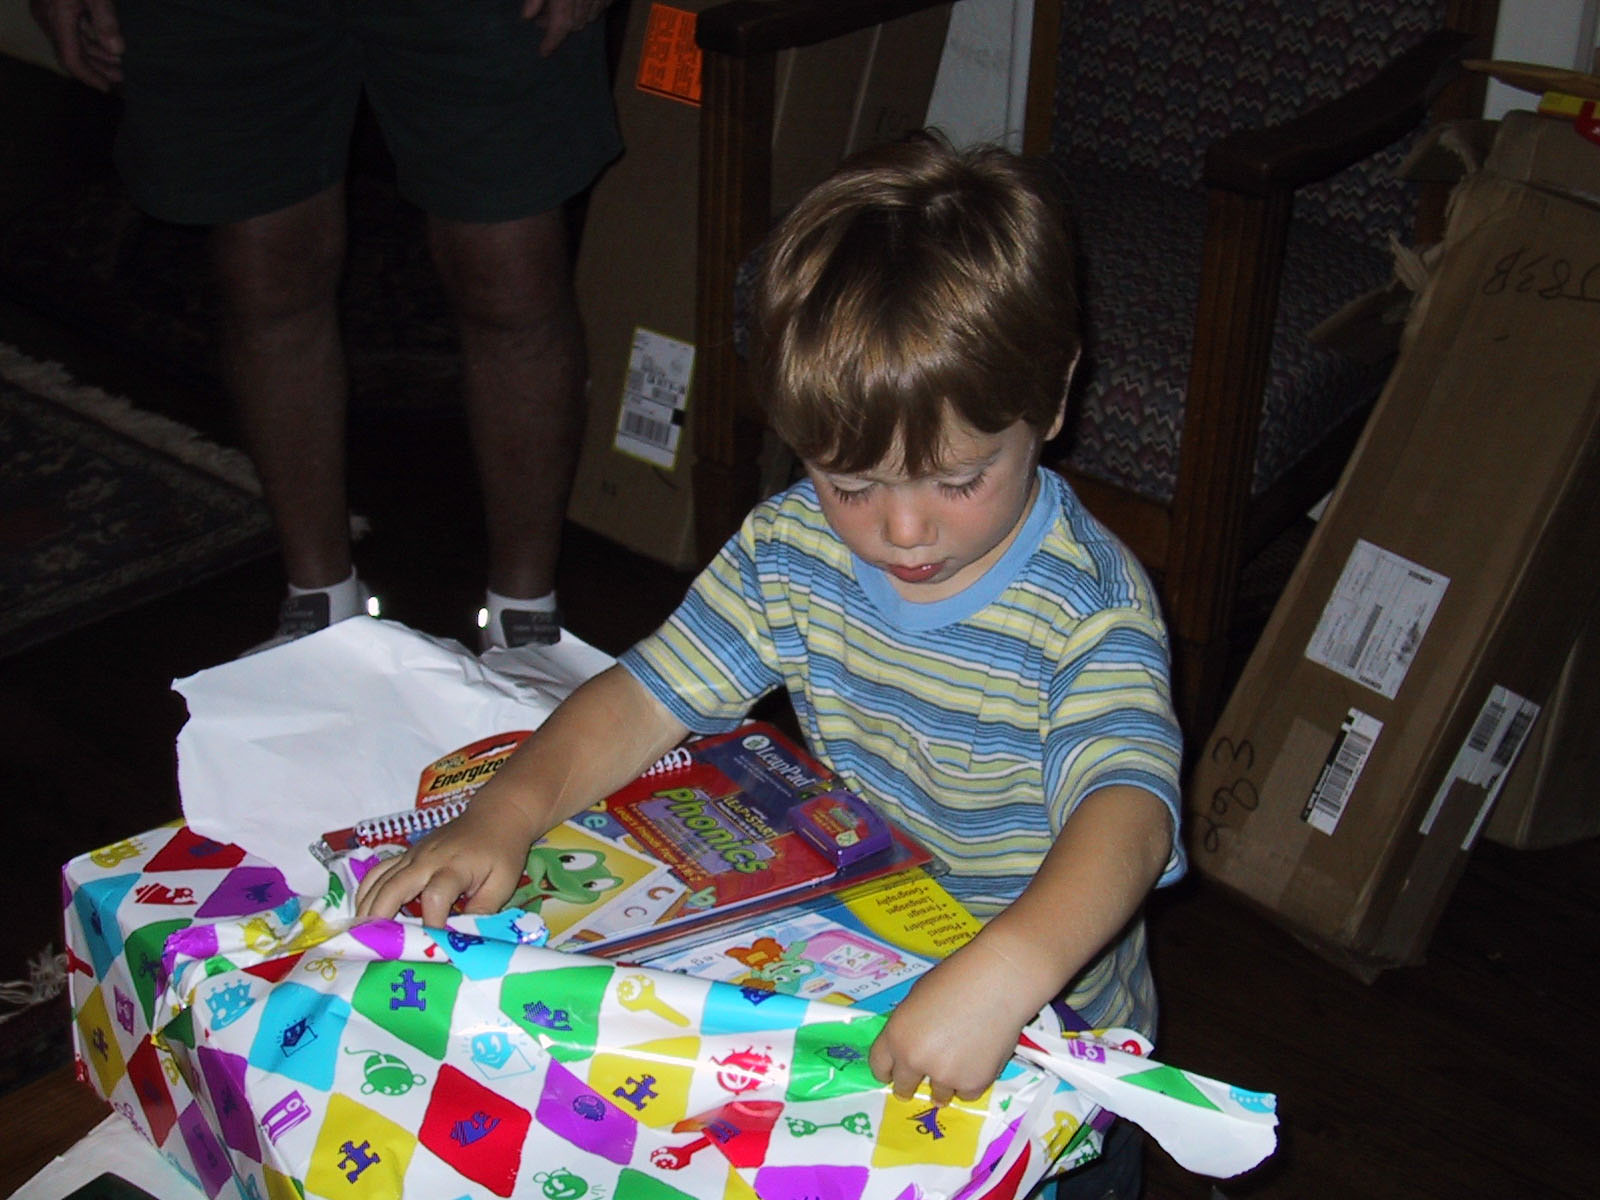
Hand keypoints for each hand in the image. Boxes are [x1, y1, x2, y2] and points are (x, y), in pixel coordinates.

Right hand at [31, 0, 122, 90]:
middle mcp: (47, 17)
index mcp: (57, 17)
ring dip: (94, 54)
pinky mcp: (52, 3)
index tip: (107, 88)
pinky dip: (88, 39)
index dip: (89, 76)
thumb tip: (117, 50)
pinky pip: (70, 29)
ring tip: (118, 63)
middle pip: (71, 52)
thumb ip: (105, 19)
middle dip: (96, 67)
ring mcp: (48, 10)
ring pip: (71, 41)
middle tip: (120, 77)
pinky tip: (106, 44)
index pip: (71, 58)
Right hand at [354, 794, 535, 926]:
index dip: (432, 923)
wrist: (495, 816)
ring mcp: (413, 855)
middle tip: (374, 946)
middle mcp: (427, 860)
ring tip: (361, 934)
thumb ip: (483, 911)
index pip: (435, 897)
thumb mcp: (503, 883)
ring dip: (367, 907)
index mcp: (454, 867)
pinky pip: (378, 871)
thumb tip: (462, 938)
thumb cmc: (501, 851)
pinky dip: (367, 891)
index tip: (433, 944)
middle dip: (381, 918)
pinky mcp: (407, 854)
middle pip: (393, 888)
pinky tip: (363, 911)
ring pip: (379, 880)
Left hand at [521, 0, 611, 56]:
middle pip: (574, 24)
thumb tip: (527, 17)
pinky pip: (602, 6)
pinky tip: (582, 3)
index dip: (551, 41)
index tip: (543, 52)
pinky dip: (591, 9)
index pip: (559, 27)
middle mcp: (584, 1)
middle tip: (542, 22)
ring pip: (589, 17)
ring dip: (576, 19)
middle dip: (559, 28)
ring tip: (560, 12)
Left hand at [867, 942, 1037, 1106]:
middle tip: (921, 1080)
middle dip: (910, 1085)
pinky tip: (979, 1059)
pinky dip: (971, 1081)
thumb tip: (911, 1044)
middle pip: (903, 1087)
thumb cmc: (957, 979)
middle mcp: (914, 1059)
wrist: (998, 982)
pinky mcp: (973, 1083)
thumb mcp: (917, 998)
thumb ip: (909, 1026)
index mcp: (896, 1035)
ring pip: (938, 1095)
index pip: (878, 1066)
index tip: (891, 1076)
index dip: (886, 1071)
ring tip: (960, 1060)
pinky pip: (966, 1093)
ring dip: (945, 1083)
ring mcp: (944, 1075)